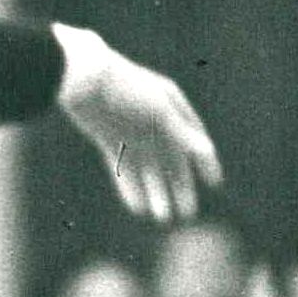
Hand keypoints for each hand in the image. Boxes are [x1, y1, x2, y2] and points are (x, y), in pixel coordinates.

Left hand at [58, 31, 221, 224]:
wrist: (82, 79)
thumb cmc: (126, 88)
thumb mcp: (158, 111)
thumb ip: (181, 133)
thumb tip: (207, 152)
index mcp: (171, 104)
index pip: (194, 137)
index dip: (205, 161)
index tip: (214, 183)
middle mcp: (153, 120)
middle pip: (171, 159)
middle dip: (180, 186)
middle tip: (188, 213)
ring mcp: (131, 131)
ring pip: (148, 169)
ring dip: (156, 192)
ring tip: (162, 217)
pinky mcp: (109, 140)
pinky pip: (123, 169)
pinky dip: (130, 188)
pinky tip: (138, 208)